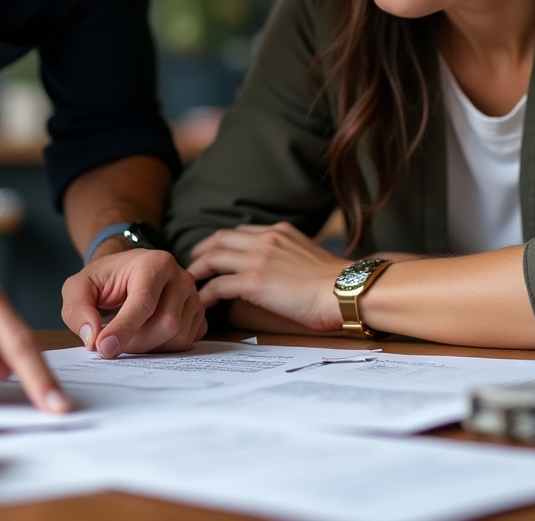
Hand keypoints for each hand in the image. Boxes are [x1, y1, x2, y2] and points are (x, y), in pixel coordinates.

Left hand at [61, 248, 205, 356]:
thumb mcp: (79, 287)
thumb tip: (92, 337)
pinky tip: (148, 336)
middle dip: (135, 341)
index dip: (123, 329)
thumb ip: (77, 309)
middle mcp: (180, 277)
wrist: (126, 273)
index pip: (144, 303)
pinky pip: (187, 342)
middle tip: (112, 342)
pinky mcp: (199, 314)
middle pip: (166, 323)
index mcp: (155, 263)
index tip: (104, 348)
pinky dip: (165, 347)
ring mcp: (193, 296)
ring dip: (150, 347)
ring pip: (178, 336)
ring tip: (130, 335)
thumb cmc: (105, 280)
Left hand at [187, 222, 346, 330]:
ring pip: (213, 258)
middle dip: (203, 250)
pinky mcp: (254, 282)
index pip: (240, 231)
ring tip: (189, 282)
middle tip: (193, 263)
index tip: (214, 250)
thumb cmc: (335, 282)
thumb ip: (290, 253)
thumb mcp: (309, 254)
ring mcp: (257, 259)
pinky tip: (200, 303)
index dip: (222, 241)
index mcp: (279, 232)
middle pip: (220, 239)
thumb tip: (282, 268)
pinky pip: (218, 286)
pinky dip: (205, 294)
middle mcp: (265, 239)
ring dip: (198, 270)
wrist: (345, 290)